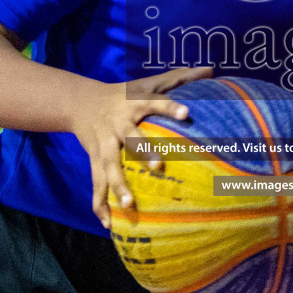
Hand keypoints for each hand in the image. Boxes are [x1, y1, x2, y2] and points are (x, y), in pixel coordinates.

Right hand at [69, 66, 212, 228]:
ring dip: (117, 185)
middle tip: (158, 167)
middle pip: (130, 138)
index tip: (187, 114)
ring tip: (129, 205)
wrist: (80, 102)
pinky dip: (99, 204)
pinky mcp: (94, 159)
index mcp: (134, 104)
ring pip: (109, 165)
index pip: (155, 102)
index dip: (170, 107)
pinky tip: (108, 223)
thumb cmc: (124, 93)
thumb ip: (180, 77)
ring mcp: (104, 143)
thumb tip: (212, 68)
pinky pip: (96, 183)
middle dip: (142, 151)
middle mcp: (119, 124)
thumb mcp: (148, 82)